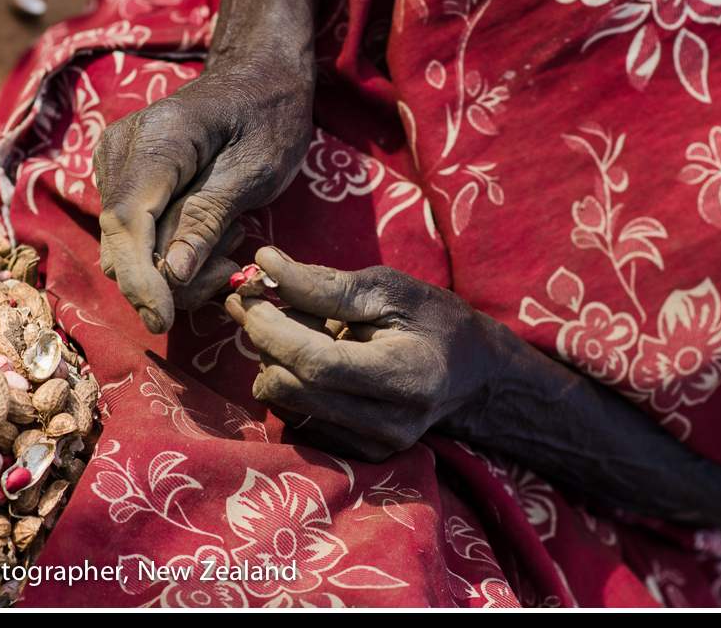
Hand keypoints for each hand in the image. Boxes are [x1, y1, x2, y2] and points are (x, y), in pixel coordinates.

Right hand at [94, 56, 313, 333]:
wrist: (258, 77)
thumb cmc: (268, 117)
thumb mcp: (254, 170)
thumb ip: (208, 220)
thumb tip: (172, 275)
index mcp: (156, 139)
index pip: (126, 222)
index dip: (140, 278)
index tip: (163, 320)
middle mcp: (120, 149)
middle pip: (122, 242)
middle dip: (171, 278)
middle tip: (234, 267)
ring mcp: (114, 163)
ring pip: (125, 246)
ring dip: (176, 267)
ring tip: (232, 238)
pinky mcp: (120, 178)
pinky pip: (134, 235)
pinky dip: (171, 250)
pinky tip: (213, 232)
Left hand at [225, 247, 502, 460]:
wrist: (472, 375)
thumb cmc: (433, 321)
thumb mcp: (389, 289)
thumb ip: (326, 284)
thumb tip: (264, 264)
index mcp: (406, 377)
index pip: (317, 363)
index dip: (272, 329)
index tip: (248, 295)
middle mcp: (390, 424)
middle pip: (292, 387)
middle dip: (263, 342)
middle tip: (260, 304)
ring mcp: (373, 447)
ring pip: (285, 405)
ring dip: (274, 362)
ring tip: (301, 331)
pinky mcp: (358, 457)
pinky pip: (295, 419)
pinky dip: (289, 384)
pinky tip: (312, 361)